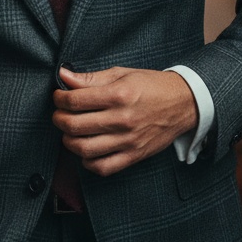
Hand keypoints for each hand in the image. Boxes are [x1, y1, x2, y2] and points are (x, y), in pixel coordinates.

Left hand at [52, 66, 197, 175]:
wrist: (183, 104)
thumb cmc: (151, 85)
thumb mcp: (122, 74)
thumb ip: (91, 78)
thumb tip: (64, 76)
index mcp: (119, 94)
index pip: (76, 100)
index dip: (59, 98)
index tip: (58, 96)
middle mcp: (122, 119)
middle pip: (76, 125)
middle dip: (59, 119)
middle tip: (59, 114)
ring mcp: (128, 140)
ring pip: (85, 149)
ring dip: (69, 141)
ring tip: (69, 132)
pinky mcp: (134, 156)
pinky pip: (103, 167)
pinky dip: (88, 162)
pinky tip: (86, 150)